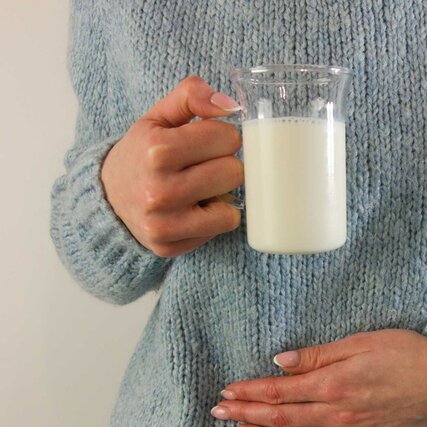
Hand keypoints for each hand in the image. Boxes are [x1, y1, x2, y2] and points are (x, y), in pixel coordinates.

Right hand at [101, 76, 243, 256]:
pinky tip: (193, 210)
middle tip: (202, 167)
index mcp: (158, 150)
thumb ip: (191, 96)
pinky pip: (221, 228)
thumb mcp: (159, 116)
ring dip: (221, 195)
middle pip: (235, 172)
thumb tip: (230, 105)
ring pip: (232, 206)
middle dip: (224, 165)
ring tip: (199, 189)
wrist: (106, 197)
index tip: (205, 143)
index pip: (229, 137)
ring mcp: (164, 222)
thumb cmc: (142, 153)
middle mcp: (160, 189)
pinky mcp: (169, 245)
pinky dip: (214, 218)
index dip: (222, 137)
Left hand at [211, 329, 426, 426]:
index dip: (250, 393)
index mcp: (334, 382)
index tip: (228, 391)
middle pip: (281, 418)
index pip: (279, 392)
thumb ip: (318, 354)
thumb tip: (279, 362)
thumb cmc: (404, 353)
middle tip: (219, 413)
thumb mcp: (361, 342)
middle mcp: (338, 413)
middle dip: (246, 415)